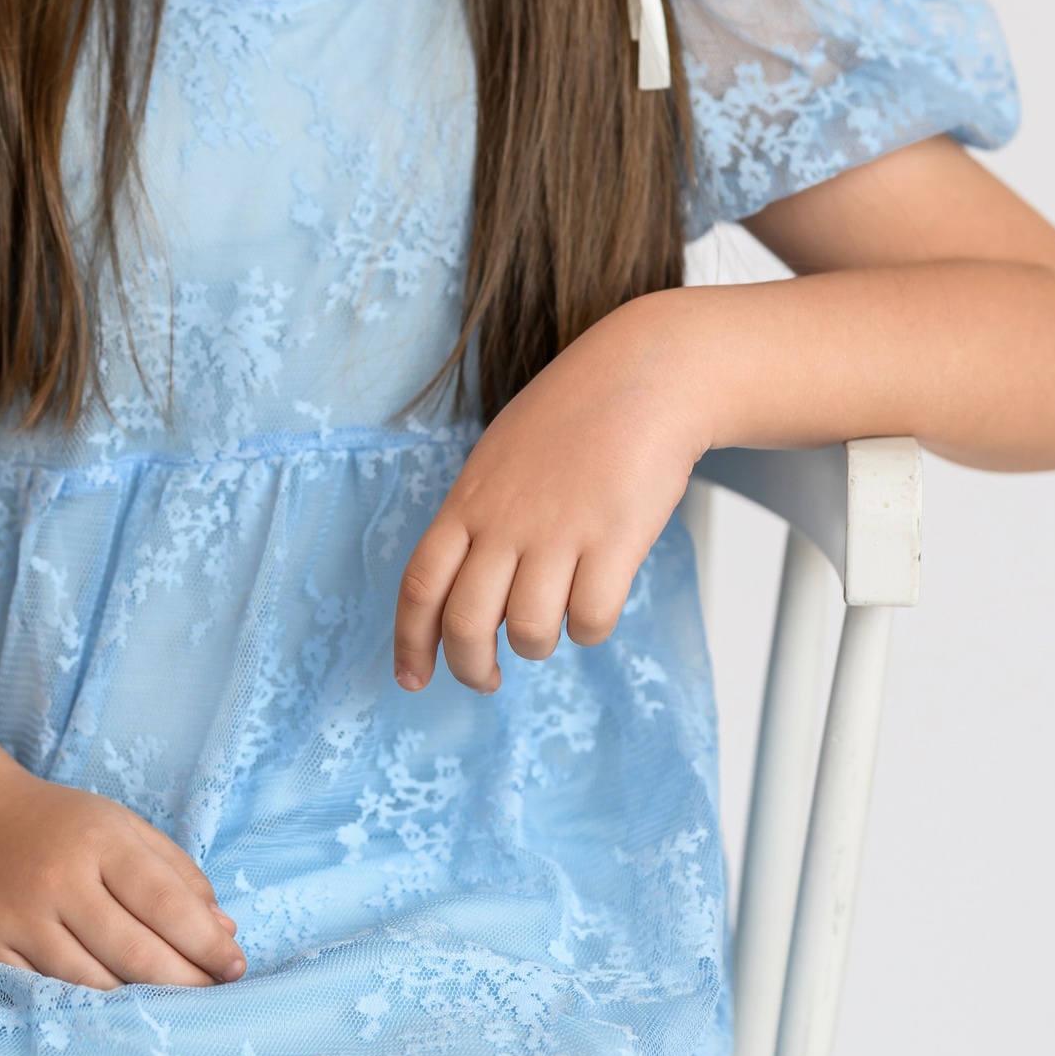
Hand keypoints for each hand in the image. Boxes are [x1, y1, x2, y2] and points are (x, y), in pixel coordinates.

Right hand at [0, 754, 246, 988]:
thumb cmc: (57, 824)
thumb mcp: (121, 826)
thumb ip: (176, 873)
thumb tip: (224, 929)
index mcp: (100, 840)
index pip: (166, 902)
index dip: (206, 943)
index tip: (235, 965)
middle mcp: (60, 879)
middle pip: (134, 952)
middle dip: (185, 982)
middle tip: (214, 996)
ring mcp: (21, 917)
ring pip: (93, 982)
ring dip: (141, 1002)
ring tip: (173, 1007)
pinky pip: (48, 992)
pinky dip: (87, 1006)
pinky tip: (116, 1009)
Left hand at [395, 292, 705, 694]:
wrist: (644, 376)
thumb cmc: (572, 419)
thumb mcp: (499, 459)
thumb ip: (477, 520)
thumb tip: (464, 594)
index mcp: (468, 501)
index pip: (420, 585)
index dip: (410, 643)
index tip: (412, 679)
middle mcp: (505, 520)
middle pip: (467, 624)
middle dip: (472, 668)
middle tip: (487, 679)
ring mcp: (559, 530)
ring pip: (530, 632)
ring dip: (539, 645)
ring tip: (553, 622)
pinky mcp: (614, 539)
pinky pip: (590, 620)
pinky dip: (589, 628)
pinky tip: (595, 602)